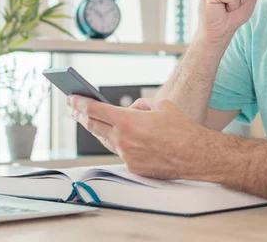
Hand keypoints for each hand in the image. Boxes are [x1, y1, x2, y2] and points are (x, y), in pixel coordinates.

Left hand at [67, 96, 208, 178]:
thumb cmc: (181, 128)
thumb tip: (130, 109)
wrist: (195, 155)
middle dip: (80, 116)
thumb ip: (140, 105)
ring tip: (90, 121)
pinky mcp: (133, 167)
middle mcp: (123, 139)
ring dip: (96, 130)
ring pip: (105, 140)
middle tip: (73, 109)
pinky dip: (117, 142)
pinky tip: (117, 137)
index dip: (80, 103)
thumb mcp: (161, 105)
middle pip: (92, 126)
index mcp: (128, 121)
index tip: (71, 99)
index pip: (95, 110)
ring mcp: (127, 156)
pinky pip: (120, 152)